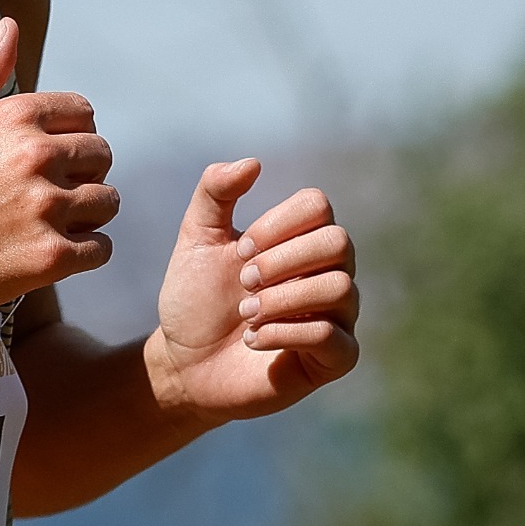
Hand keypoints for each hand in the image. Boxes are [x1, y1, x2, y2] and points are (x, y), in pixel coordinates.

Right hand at [0, 17, 118, 317]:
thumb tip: (9, 26)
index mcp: (14, 118)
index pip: (85, 113)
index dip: (72, 135)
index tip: (51, 156)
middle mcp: (36, 157)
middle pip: (102, 156)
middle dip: (83, 173)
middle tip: (49, 193)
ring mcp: (46, 208)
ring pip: (107, 201)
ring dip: (87, 214)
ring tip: (49, 222)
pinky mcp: (51, 256)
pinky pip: (101, 248)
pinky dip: (84, 253)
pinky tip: (52, 250)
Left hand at [146, 158, 358, 428]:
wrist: (185, 363)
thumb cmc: (196, 300)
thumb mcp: (196, 239)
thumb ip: (215, 193)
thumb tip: (253, 162)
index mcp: (302, 240)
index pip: (319, 206)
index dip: (277, 223)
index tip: (240, 249)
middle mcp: (329, 273)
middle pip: (338, 242)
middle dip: (281, 260)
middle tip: (242, 282)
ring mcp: (338, 316)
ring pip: (340, 288)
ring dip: (282, 299)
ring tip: (246, 315)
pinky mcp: (334, 359)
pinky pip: (331, 336)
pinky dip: (285, 333)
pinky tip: (253, 340)